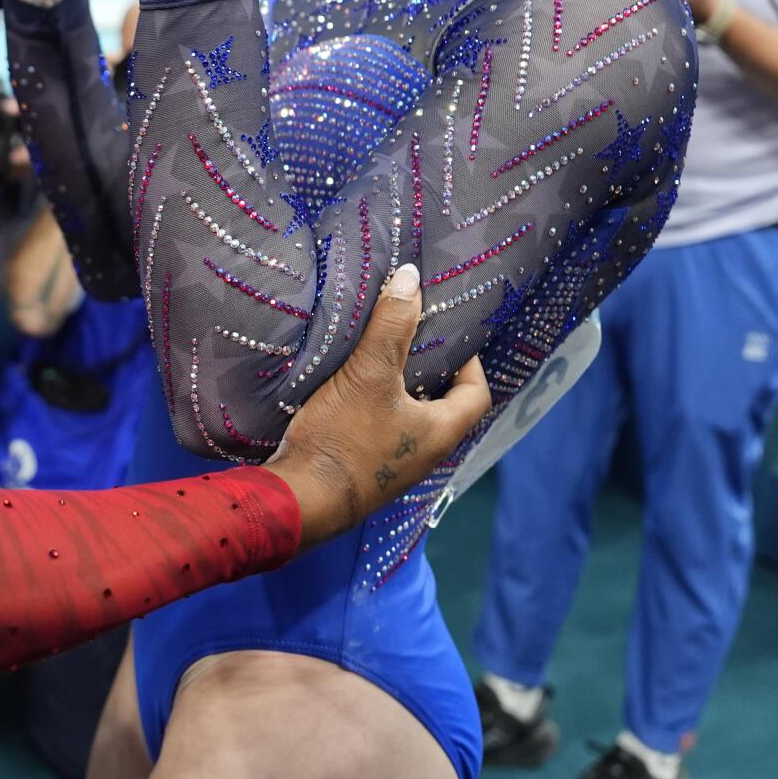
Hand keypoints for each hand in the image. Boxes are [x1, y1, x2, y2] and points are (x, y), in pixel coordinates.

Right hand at [264, 265, 491, 544]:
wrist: (300, 500)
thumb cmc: (343, 439)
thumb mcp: (369, 375)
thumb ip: (391, 326)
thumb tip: (412, 278)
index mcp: (441, 431)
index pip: (477, 393)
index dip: (469, 361)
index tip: (446, 334)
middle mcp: (427, 453)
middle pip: (443, 403)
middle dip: (429, 369)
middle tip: (408, 336)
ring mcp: (396, 465)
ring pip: (410, 416)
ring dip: (399, 387)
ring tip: (377, 353)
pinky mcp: (367, 469)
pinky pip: (383, 429)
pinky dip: (375, 405)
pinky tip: (348, 387)